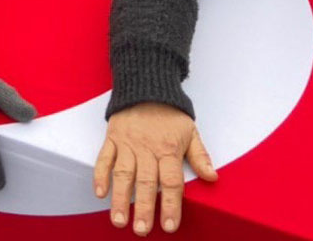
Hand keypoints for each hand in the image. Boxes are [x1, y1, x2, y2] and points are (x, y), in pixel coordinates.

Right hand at [93, 103, 217, 234]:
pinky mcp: (112, 138)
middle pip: (146, 182)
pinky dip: (100, 175)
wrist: (146, 86)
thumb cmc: (170, 113)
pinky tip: (100, 193)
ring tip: (119, 220)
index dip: (171, 205)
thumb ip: (200, 156)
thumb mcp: (190, 131)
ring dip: (121, 198)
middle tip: (142, 230)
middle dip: (144, 208)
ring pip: (123, 174)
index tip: (170, 225)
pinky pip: (104, 158)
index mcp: (168, 149)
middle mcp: (147, 149)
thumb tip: (212, 177)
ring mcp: (127, 144)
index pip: (171, 181)